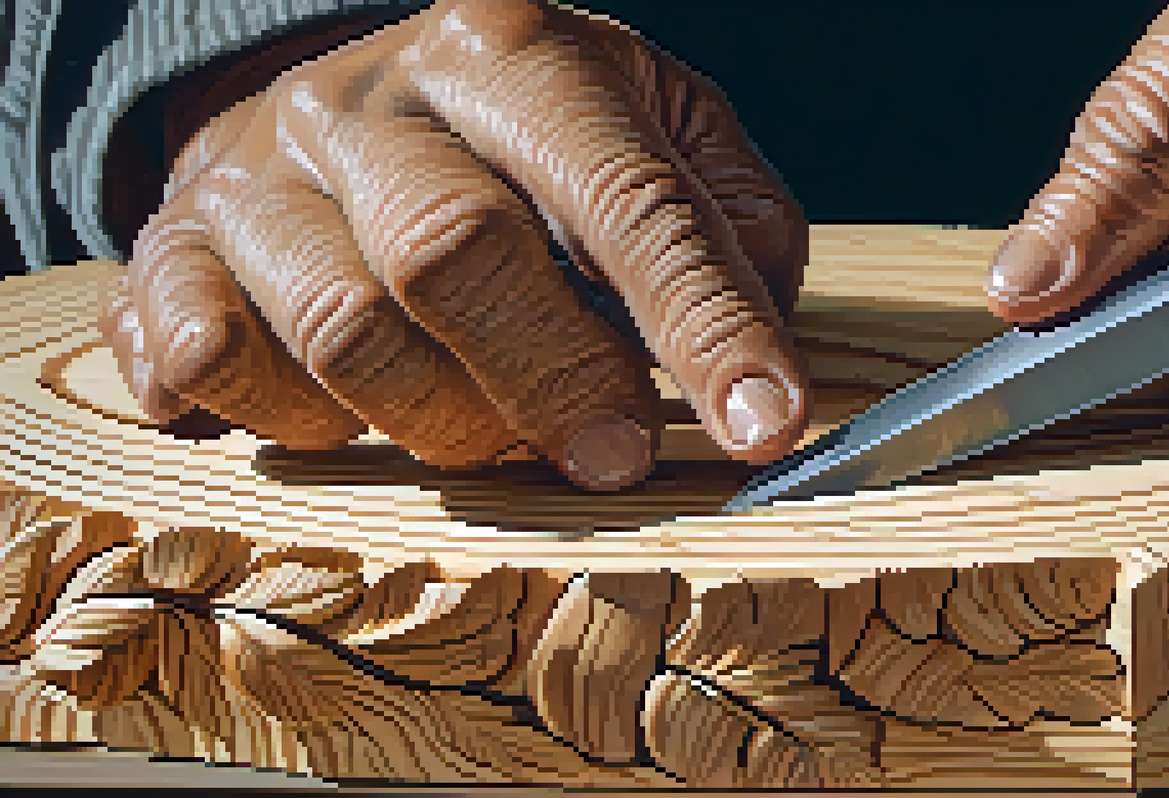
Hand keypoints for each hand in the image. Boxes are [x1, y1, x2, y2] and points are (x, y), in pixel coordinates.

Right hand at [99, 0, 810, 489]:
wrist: (346, 98)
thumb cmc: (527, 136)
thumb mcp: (651, 131)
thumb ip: (728, 221)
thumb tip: (759, 353)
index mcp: (513, 54)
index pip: (626, 198)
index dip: (705, 322)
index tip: (764, 424)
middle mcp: (375, 99)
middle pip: (456, 257)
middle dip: (557, 383)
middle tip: (618, 455)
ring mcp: (261, 170)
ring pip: (342, 331)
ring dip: (442, 420)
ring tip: (495, 428)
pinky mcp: (174, 244)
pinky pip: (212, 358)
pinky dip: (286, 415)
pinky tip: (342, 413)